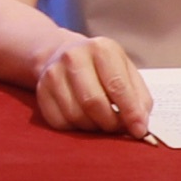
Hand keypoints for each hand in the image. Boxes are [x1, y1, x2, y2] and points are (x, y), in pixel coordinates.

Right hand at [30, 31, 149, 136]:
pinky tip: (83, 118)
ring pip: (76, 115)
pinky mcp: (41, 90)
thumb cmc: (102, 67)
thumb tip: (139, 125)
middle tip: (118, 127)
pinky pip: (60, 122)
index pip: (117, 86)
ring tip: (101, 121)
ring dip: (94, 127)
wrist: (63, 53)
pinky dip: (75, 128)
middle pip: (94, 103)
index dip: (130, 113)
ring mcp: (54, 73)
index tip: (138, 130)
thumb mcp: (126, 71)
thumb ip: (139, 98)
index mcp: (101, 49)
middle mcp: (74, 57)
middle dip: (110, 123)